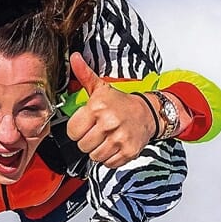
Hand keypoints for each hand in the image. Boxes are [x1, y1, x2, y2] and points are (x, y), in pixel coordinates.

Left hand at [66, 53, 156, 167]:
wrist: (148, 112)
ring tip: (105, 138)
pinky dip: (109, 158)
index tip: (85, 124)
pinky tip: (113, 145)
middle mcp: (109, 123)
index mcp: (98, 108)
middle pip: (82, 145)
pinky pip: (108, 163)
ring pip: (94, 156)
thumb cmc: (120, 102)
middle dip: (87, 140)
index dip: (76, 129)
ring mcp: (120, 139)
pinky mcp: (129, 151)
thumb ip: (84, 75)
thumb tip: (73, 57)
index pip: (72, 131)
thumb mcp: (101, 88)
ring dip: (97, 150)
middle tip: (96, 131)